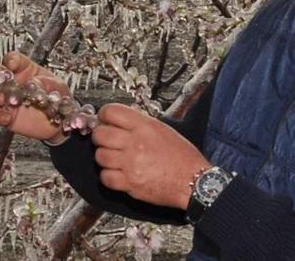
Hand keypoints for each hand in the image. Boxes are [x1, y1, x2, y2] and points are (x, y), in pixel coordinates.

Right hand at [0, 52, 69, 143]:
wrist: (60, 122)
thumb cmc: (59, 99)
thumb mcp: (58, 87)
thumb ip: (46, 83)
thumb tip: (33, 83)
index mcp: (26, 69)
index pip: (14, 59)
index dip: (11, 60)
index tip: (11, 64)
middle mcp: (13, 82)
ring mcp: (7, 98)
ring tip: (1, 100)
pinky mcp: (5, 115)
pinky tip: (6, 117)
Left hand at [92, 103, 210, 209]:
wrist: (194, 181)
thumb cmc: (183, 157)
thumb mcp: (163, 130)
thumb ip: (140, 124)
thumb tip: (120, 121)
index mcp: (144, 126)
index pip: (111, 112)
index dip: (103, 116)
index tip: (104, 120)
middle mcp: (135, 143)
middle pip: (100, 134)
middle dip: (100, 137)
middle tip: (107, 141)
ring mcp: (131, 164)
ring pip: (100, 156)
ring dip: (105, 157)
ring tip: (115, 159)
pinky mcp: (129, 183)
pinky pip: (105, 177)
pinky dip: (108, 176)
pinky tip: (117, 173)